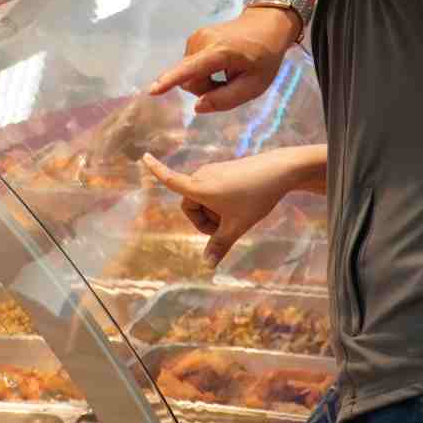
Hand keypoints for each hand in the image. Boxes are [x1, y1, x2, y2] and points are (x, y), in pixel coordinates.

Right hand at [141, 147, 326, 265]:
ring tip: (236, 214)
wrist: (278, 171)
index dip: (156, 170)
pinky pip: (211, 190)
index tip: (144, 156)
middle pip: (190, 204)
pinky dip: (219, 201)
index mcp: (199, 188)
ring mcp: (212, 171)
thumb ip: (219, 245)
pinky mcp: (222, 170)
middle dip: (202, 219)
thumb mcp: (237, 226)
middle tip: (225, 227)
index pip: (170, 179)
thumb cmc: (255, 198)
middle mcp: (202, 176)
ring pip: (201, 198)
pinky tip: (240, 203)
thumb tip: (207, 266)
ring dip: (212, 211)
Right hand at [146, 8, 298, 113]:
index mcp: (222, 52)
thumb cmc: (265, 57)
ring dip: (205, 81)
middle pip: (190, 80)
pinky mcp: (193, 38)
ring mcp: (196, 37)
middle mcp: (203, 41)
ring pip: (189, 75)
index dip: (171, 81)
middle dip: (205, 89)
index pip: (193, 68)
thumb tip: (197, 107)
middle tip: (230, 83)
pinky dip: (203, 72)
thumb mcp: (255, 85)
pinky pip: (190, 66)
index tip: (153, 90)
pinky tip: (220, 65)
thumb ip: (227, 99)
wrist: (266, 25)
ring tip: (227, 72)